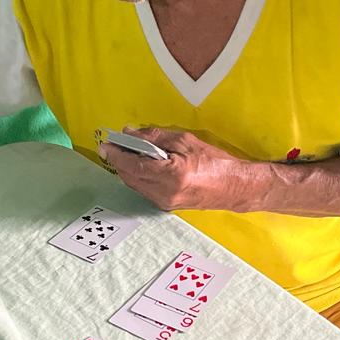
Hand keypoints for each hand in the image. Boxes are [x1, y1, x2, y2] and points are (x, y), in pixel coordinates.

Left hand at [100, 126, 254, 211]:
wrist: (233, 187)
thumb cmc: (214, 161)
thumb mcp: (185, 141)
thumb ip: (155, 137)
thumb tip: (130, 133)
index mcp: (171, 175)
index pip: (133, 164)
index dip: (116, 154)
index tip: (106, 143)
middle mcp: (164, 193)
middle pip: (129, 176)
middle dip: (119, 160)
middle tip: (115, 144)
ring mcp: (164, 203)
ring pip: (134, 184)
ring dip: (127, 168)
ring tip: (127, 152)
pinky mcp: (166, 206)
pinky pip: (143, 189)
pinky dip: (138, 176)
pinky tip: (141, 164)